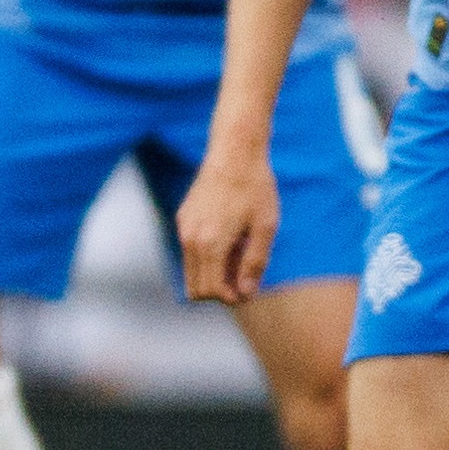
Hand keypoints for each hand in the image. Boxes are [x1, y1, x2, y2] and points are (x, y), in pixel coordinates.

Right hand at [176, 144, 281, 304]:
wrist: (235, 151)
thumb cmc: (255, 187)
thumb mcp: (265, 227)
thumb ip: (255, 262)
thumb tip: (245, 292)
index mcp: (211, 244)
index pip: (211, 290)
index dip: (231, 297)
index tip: (248, 290)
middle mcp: (191, 239)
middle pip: (195, 288)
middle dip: (219, 291)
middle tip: (245, 277)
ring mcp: (184, 227)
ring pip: (190, 272)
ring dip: (213, 274)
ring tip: (240, 254)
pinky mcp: (183, 218)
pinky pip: (190, 251)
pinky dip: (207, 257)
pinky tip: (230, 239)